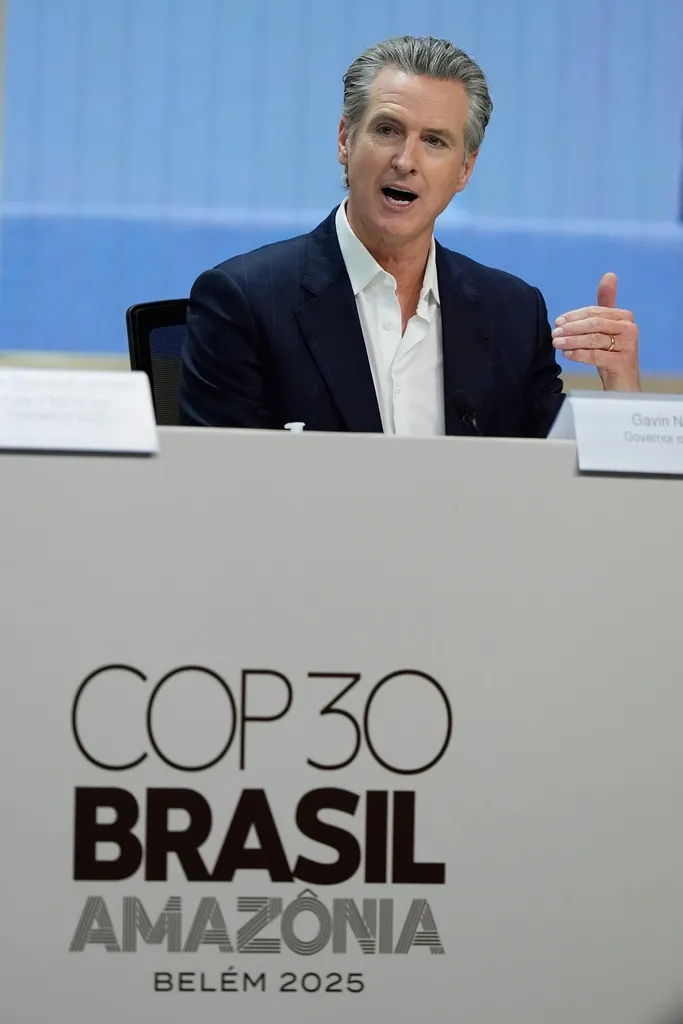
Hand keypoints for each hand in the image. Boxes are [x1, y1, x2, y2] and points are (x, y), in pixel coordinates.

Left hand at [551, 273, 639, 390]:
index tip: (557, 321)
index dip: (574, 316)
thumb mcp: (607, 329)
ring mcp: (628, 346)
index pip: (594, 312)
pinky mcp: (623, 362)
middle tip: (554, 333)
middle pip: (595, 324)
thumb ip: (605, 304)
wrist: (622, 384)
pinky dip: (580, 354)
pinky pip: (597, 355)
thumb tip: (609, 275)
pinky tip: (567, 354)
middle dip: (571, 328)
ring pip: (594, 339)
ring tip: (556, 343)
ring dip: (572, 340)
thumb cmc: (612, 354)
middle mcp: (630, 328)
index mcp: (624, 317)